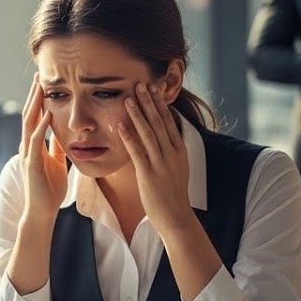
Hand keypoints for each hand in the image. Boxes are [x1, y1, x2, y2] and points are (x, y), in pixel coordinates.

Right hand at [19, 73, 67, 219]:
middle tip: (39, 75)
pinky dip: (41, 126)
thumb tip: (62, 133)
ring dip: (35, 104)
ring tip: (40, 88)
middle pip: (28, 114)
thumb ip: (56, 147)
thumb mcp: (56, 162)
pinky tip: (47, 114)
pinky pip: (35, 141)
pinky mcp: (32, 164)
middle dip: (34, 95)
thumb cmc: (49, 190)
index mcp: (33, 145)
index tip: (44, 81)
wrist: (42, 211)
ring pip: (28, 123)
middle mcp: (27, 146)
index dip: (39, 99)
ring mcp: (27, 154)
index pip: (34, 116)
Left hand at [116, 83, 193, 234]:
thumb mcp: (177, 167)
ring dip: (138, 114)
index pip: (169, 121)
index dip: (160, 104)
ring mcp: (161, 163)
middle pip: (159, 122)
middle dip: (149, 102)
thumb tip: (164, 136)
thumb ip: (170, 151)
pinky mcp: (149, 174)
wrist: (176, 217)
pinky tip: (121, 124)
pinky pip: (138, 151)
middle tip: (141, 84)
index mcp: (179, 150)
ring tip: (129, 97)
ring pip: (149, 133)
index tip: (153, 88)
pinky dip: (129, 136)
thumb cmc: (173, 194)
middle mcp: (172, 153)